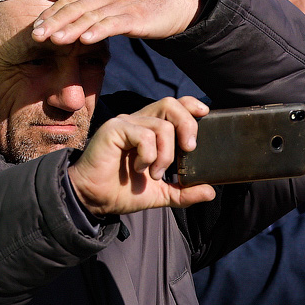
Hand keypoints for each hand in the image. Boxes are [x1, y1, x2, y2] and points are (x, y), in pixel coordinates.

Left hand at [31, 0, 201, 44]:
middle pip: (76, 8)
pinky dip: (100, 31)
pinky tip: (87, 40)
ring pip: (92, 17)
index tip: (33, 29)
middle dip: (54, 23)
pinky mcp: (136, 17)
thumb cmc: (135, 1)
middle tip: (36, 36)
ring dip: (72, 28)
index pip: (68, 1)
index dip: (50, 15)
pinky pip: (115, 24)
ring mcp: (122, 4)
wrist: (173, 3)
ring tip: (55, 40)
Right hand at [68, 96, 215, 215]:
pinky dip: (148, 155)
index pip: (174, 105)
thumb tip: (211, 191)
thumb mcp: (160, 193)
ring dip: (166, 154)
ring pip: (162, 126)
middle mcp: (139, 121)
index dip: (190, 105)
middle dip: (187, 125)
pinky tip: (139, 168)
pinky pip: (144, 135)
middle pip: (171, 104)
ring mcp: (126, 123)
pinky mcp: (115, 129)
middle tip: (189, 150)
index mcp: (150, 129)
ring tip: (154, 173)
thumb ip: (184, 192)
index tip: (204, 113)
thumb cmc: (122, 191)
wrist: (93, 200)